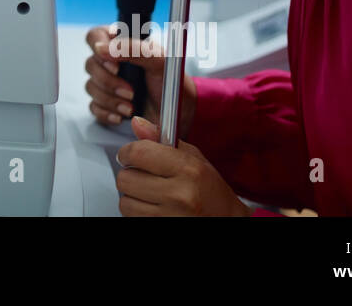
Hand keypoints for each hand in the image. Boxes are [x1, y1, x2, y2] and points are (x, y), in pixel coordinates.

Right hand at [84, 24, 195, 136]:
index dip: (98, 48)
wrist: (181, 113)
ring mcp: (108, 83)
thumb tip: (102, 48)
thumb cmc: (173, 82)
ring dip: (110, 99)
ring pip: (90, 87)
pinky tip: (122, 115)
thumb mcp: (159, 61)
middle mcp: (112, 62)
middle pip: (90, 64)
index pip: (95, 36)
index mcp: (122, 45)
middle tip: (130, 91)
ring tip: (130, 106)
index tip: (114, 64)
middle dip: (109, 82)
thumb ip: (132, 49)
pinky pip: (93, 107)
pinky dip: (107, 113)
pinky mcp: (106, 104)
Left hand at [115, 116, 249, 215]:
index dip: (127, 152)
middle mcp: (179, 194)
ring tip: (151, 194)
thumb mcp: (193, 158)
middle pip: (126, 179)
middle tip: (144, 176)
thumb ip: (161, 139)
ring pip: (125, 201)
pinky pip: (131, 217)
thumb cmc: (211, 190)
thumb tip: (137, 123)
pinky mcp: (162, 228)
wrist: (226, 220)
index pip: (139, 153)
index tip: (128, 154)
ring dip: (133, 196)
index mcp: (188, 170)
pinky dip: (137, 211)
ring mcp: (170, 216)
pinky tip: (153, 207)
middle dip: (130, 175)